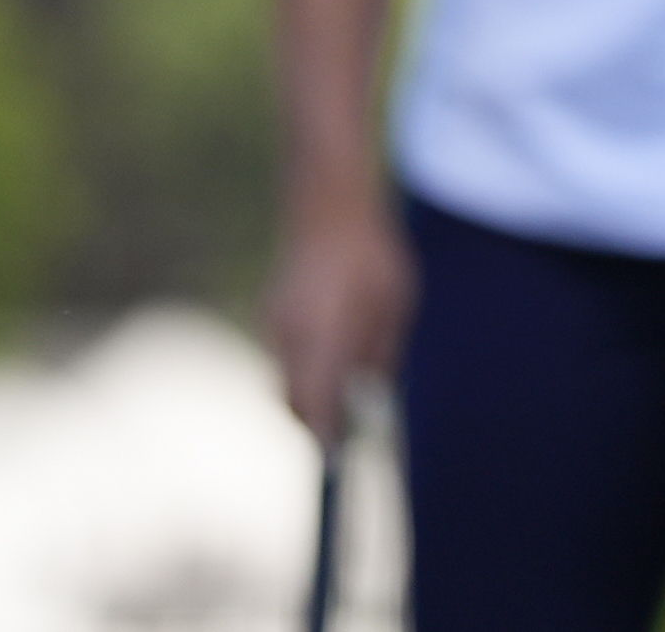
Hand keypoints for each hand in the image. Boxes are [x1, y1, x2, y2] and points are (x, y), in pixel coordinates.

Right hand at [263, 191, 413, 444]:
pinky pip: (286, 352)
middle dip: (315, 420)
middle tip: (343, 428)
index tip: (337, 459)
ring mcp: (274, 326)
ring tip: (346, 376)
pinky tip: (333, 339)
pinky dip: (304, 361)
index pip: (315, 411)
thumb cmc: (373, 257)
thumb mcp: (394, 308)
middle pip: (294, 403)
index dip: (325, 440)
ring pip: (286, 378)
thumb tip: (372, 395)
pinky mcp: (270, 311)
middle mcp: (291, 341)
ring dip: (310, 388)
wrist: (327, 205)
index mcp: (323, 344)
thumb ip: (380, 354)